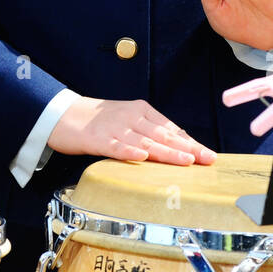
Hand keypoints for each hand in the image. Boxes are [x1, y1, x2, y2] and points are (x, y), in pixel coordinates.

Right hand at [47, 96, 216, 165]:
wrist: (64, 114)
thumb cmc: (99, 121)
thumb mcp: (128, 120)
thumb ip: (149, 131)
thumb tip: (176, 147)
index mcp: (141, 110)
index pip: (170, 128)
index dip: (190, 142)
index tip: (207, 154)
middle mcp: (131, 117)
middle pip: (163, 134)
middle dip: (187, 148)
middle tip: (206, 159)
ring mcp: (115, 128)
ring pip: (145, 141)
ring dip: (167, 152)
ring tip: (185, 161)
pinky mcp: (98, 139)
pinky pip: (117, 147)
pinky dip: (130, 152)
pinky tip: (143, 157)